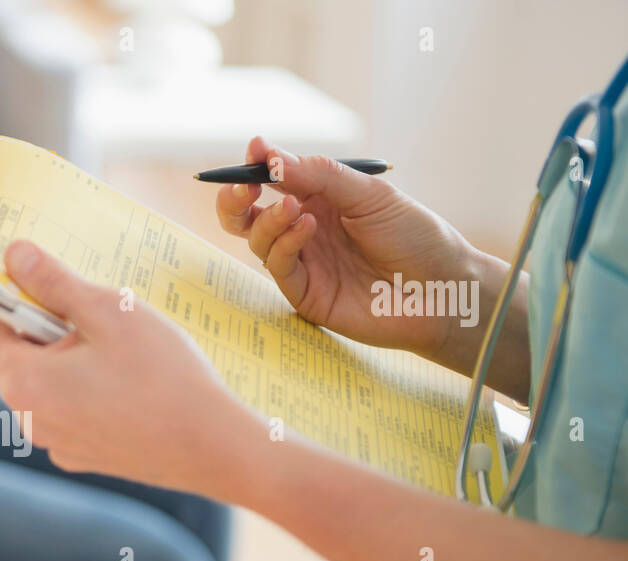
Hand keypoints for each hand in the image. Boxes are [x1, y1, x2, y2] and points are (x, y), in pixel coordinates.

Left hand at [0, 241, 262, 501]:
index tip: (36, 276)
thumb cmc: (164, 376)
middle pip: (15, 356)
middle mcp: (28, 419)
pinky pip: (69, 411)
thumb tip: (13, 254)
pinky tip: (127, 382)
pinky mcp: (82, 456)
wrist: (214, 448)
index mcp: (24, 383)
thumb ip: (54, 282)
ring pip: (45, 383)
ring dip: (67, 357)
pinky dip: (84, 390)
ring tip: (117, 347)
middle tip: (92, 310)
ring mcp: (55, 443)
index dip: (3, 294)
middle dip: (43, 325)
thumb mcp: (108, 312)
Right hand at [216, 137, 480, 357]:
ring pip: (257, 240)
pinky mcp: (304, 294)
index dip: (257, 166)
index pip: (275, 181)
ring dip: (268, 220)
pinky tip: (307, 227)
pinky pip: (277, 266)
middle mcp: (305, 229)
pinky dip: (285, 243)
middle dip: (235, 200)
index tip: (254, 150)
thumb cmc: (415, 237)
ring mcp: (304, 263)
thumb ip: (319, 174)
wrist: (442, 289)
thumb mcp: (369, 193)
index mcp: (321, 199)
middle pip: (248, 216)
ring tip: (296, 208)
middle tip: (243, 188)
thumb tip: (269, 157)